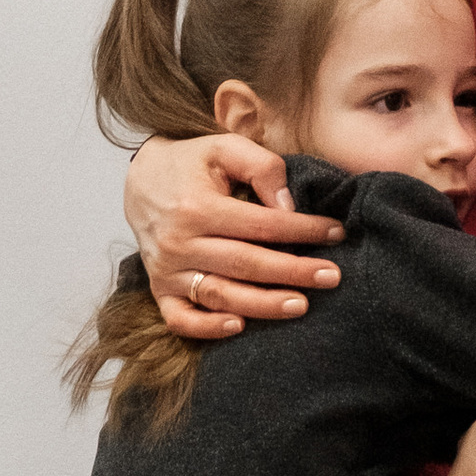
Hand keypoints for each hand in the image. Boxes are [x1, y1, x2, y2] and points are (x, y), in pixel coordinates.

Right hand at [125, 133, 344, 344]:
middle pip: (246, 264)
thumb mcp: (224, 147)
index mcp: (197, 206)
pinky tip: (239, 327)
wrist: (140, 179)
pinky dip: (207, 328)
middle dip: (293, 272)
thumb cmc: (190, 163)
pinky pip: (179, 318)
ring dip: (263, 305)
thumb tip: (289, 207)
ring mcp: (167, 269)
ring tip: (301, 305)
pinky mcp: (158, 288)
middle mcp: (179, 241)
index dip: (303, 230)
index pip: (261, 225)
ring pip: (220, 295)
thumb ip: (261, 167)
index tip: (335, 232)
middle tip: (332, 276)